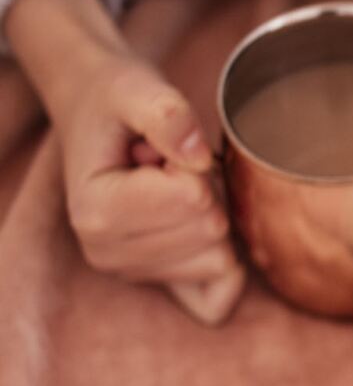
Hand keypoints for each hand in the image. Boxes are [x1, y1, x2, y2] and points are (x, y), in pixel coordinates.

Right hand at [5, 0, 245, 324]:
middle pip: (211, 230)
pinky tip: (195, 226)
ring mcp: (131, 273)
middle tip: (169, 166)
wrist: (95, 111)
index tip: (160, 149)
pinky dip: (225, 264)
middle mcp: (105, 252)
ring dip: (211, 216)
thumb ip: (166, 114)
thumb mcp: (136, 87)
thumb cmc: (115, 100)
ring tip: (170, 187)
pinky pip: (216, 299)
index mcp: (95, 212)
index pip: (193, 198)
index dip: (194, 162)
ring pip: (220, 258)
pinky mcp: (157, 285)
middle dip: (205, 190)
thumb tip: (198, 157)